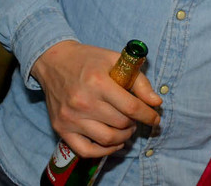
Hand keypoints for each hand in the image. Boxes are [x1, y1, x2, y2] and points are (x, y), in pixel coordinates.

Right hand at [31, 40, 161, 158]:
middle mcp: (83, 102)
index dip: (148, 115)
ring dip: (123, 137)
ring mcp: (70, 118)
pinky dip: (104, 151)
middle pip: (120, 123)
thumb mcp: (115, 60)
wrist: (54, 62)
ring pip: (107, 139)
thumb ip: (139, 81)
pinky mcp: (60, 129)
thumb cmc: (88, 60)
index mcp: (98, 82)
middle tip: (136, 118)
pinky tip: (114, 143)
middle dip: (134, 123)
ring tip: (126, 128)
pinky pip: (86, 150)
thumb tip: (156, 102)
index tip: (156, 118)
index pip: (131, 107)